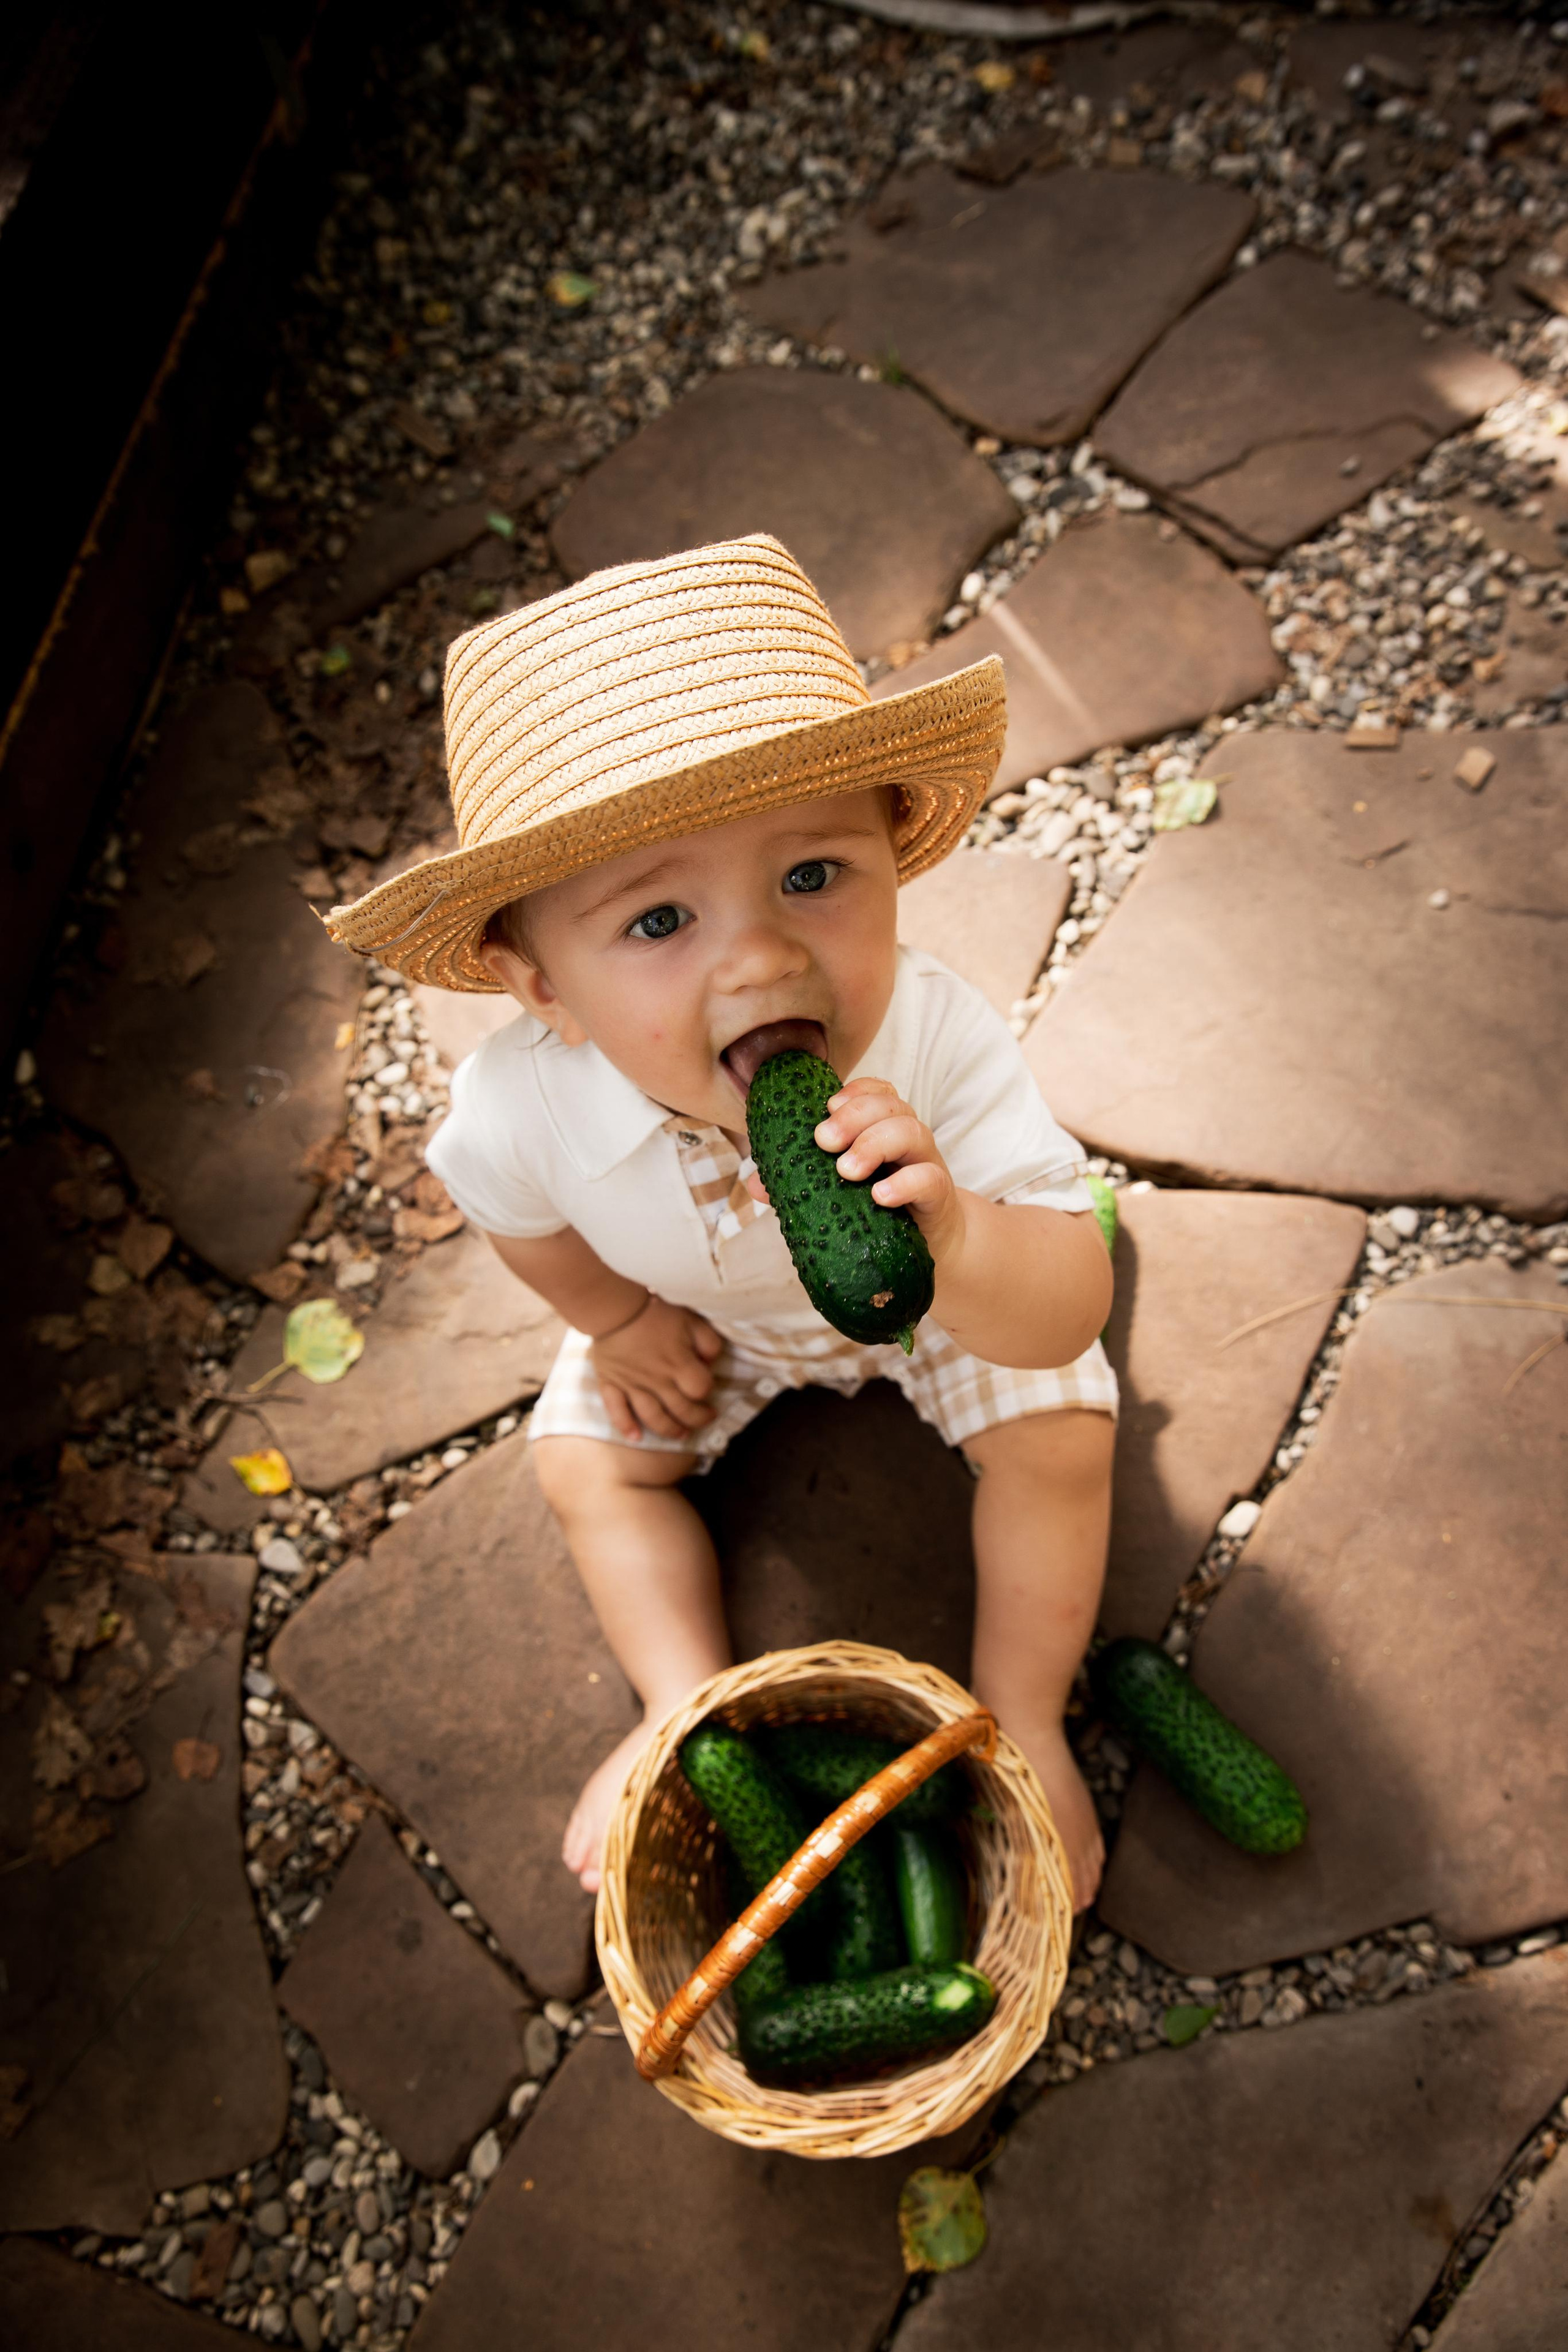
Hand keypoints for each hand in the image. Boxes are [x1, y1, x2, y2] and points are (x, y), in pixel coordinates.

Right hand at [591, 1295, 722, 1442]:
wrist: (614, 1307)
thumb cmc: (655, 1311)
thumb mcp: (691, 1319)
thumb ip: (708, 1342)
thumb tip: (711, 1363)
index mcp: (678, 1364)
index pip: (700, 1389)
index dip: (707, 1391)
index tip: (707, 1387)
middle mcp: (657, 1380)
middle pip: (681, 1410)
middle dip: (697, 1419)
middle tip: (705, 1418)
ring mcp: (632, 1385)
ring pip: (653, 1418)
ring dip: (669, 1430)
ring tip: (680, 1434)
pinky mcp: (611, 1384)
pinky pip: (616, 1411)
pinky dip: (625, 1426)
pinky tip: (635, 1438)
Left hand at [813, 1077, 965, 1262]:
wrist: (928, 1247)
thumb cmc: (878, 1212)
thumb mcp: (838, 1194)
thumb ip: (799, 1184)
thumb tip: (756, 1184)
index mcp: (884, 1128)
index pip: (877, 1091)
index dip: (854, 1091)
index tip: (826, 1107)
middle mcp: (908, 1138)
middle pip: (890, 1105)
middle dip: (854, 1116)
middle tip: (824, 1141)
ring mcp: (926, 1163)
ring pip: (913, 1131)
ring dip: (875, 1144)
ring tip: (846, 1171)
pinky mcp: (938, 1195)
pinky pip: (929, 1178)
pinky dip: (904, 1183)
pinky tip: (880, 1195)